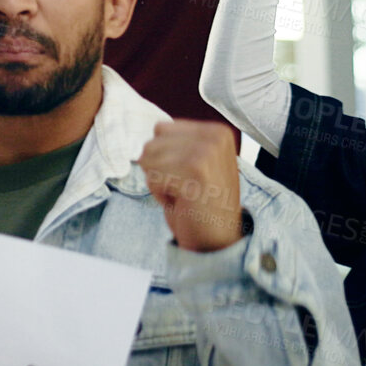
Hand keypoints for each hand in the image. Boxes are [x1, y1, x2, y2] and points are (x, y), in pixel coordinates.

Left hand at [138, 121, 243, 252]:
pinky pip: (152, 178)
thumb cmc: (201, 200)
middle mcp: (214, 137)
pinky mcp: (195, 174)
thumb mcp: (198, 160)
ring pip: (148, 159)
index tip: (187, 174)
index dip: (164, 155)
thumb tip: (155, 127)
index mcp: (216, 131)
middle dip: (158, 169)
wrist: (217, 238)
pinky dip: (160, 194)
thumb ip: (180, 141)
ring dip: (158, 181)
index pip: (160, 129)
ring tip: (183, 193)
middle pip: (151, 144)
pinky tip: (182, 202)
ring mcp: (206, 154)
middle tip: (185, 186)